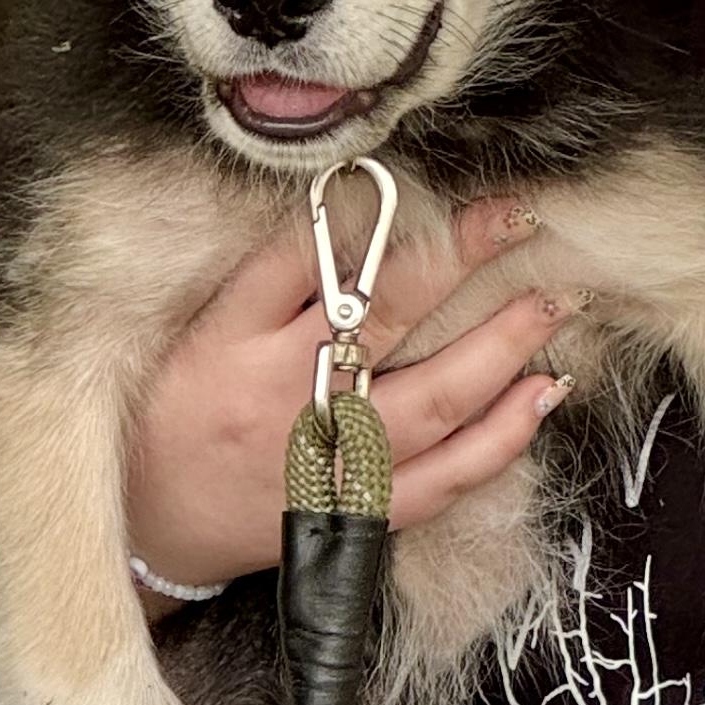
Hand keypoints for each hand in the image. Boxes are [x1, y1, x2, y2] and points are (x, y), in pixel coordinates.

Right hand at [127, 198, 569, 598]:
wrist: (149, 529)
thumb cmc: (167, 412)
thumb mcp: (189, 330)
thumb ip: (257, 278)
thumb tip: (339, 207)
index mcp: (228, 338)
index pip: (301, 255)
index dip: (366, 209)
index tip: (424, 176)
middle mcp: (281, 393)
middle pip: (383, 313)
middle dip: (458, 258)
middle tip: (517, 216)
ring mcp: (326, 457)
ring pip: (432, 395)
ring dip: (501, 343)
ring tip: (554, 301)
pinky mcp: (355, 510)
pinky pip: (443, 477)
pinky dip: (500, 437)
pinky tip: (543, 393)